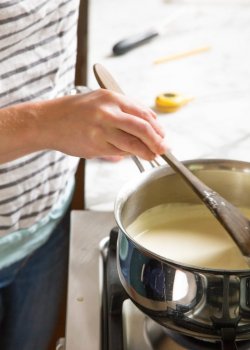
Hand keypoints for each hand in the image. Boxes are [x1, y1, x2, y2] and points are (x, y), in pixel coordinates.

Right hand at [44, 89, 165, 159]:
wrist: (48, 121)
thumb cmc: (74, 111)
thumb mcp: (99, 101)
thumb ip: (122, 111)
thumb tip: (146, 126)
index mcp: (111, 97)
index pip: (143, 112)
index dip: (157, 126)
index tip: (162, 134)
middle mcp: (108, 112)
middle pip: (143, 128)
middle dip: (157, 141)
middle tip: (165, 149)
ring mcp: (101, 130)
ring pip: (132, 144)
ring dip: (146, 152)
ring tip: (153, 156)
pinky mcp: (95, 146)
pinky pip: (118, 152)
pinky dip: (127, 154)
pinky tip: (130, 154)